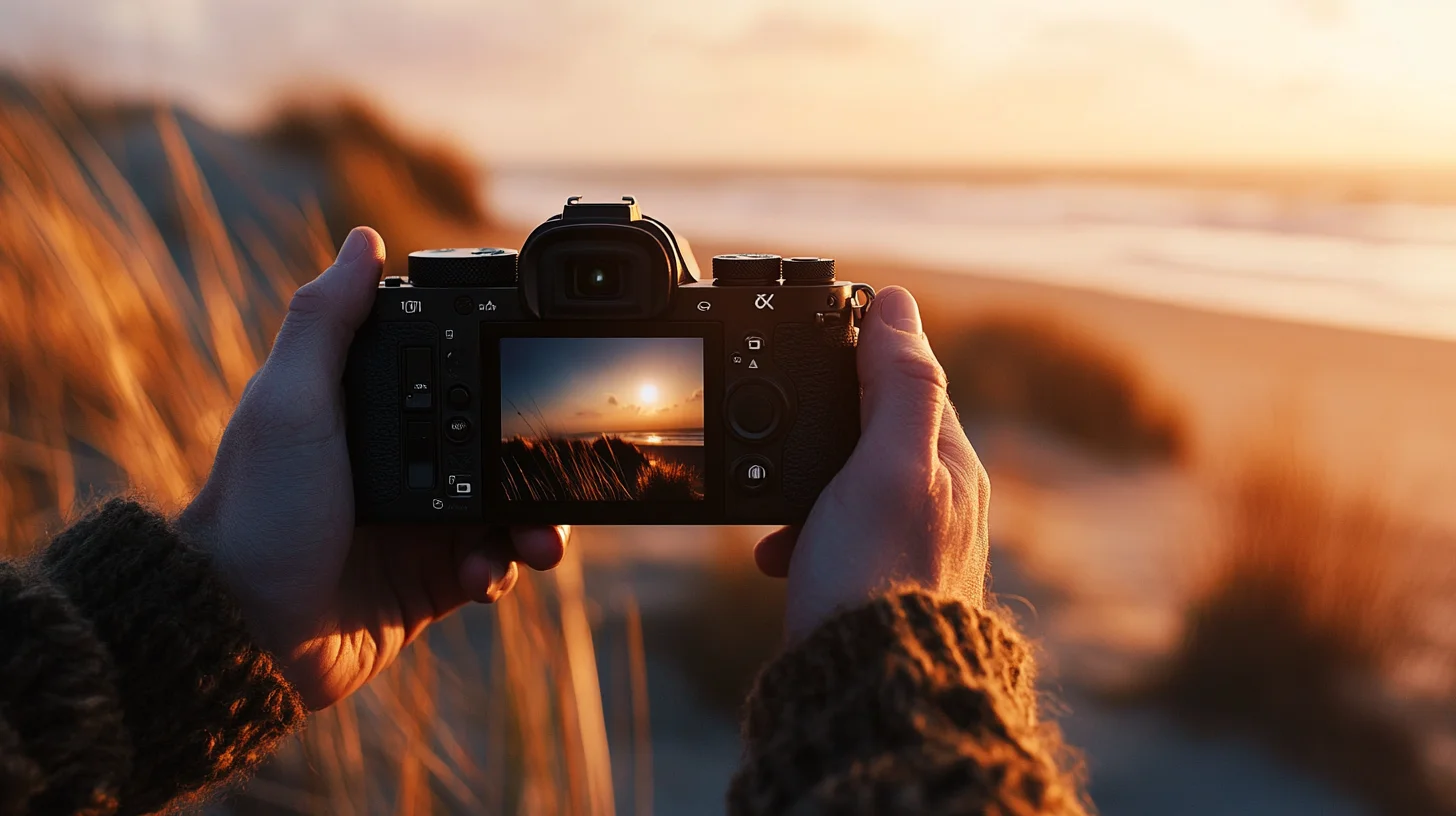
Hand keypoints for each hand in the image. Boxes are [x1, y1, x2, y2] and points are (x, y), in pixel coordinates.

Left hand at [179, 228, 568, 709]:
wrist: (244, 635)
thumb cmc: (257, 511)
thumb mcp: (289, 403)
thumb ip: (325, 320)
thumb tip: (362, 238)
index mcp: (371, 412)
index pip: (451, 373)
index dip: (499, 367)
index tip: (535, 367)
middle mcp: (403, 462)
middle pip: (497, 442)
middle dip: (535, 458)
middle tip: (557, 470)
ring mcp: (421, 524)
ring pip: (511, 507)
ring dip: (536, 523)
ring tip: (538, 543)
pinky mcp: (432, 581)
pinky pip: (495, 567)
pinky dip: (503, 569)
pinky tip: (482, 577)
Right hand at [754, 286, 988, 641]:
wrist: (868, 690)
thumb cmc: (877, 577)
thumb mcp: (886, 465)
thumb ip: (900, 383)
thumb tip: (898, 303)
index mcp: (949, 461)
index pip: (907, 377)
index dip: (856, 352)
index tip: (804, 339)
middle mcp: (937, 498)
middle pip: (868, 428)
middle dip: (816, 425)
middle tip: (771, 425)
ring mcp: (906, 541)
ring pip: (842, 482)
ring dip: (800, 485)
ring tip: (775, 507)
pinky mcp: (873, 579)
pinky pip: (828, 533)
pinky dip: (796, 533)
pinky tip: (777, 553)